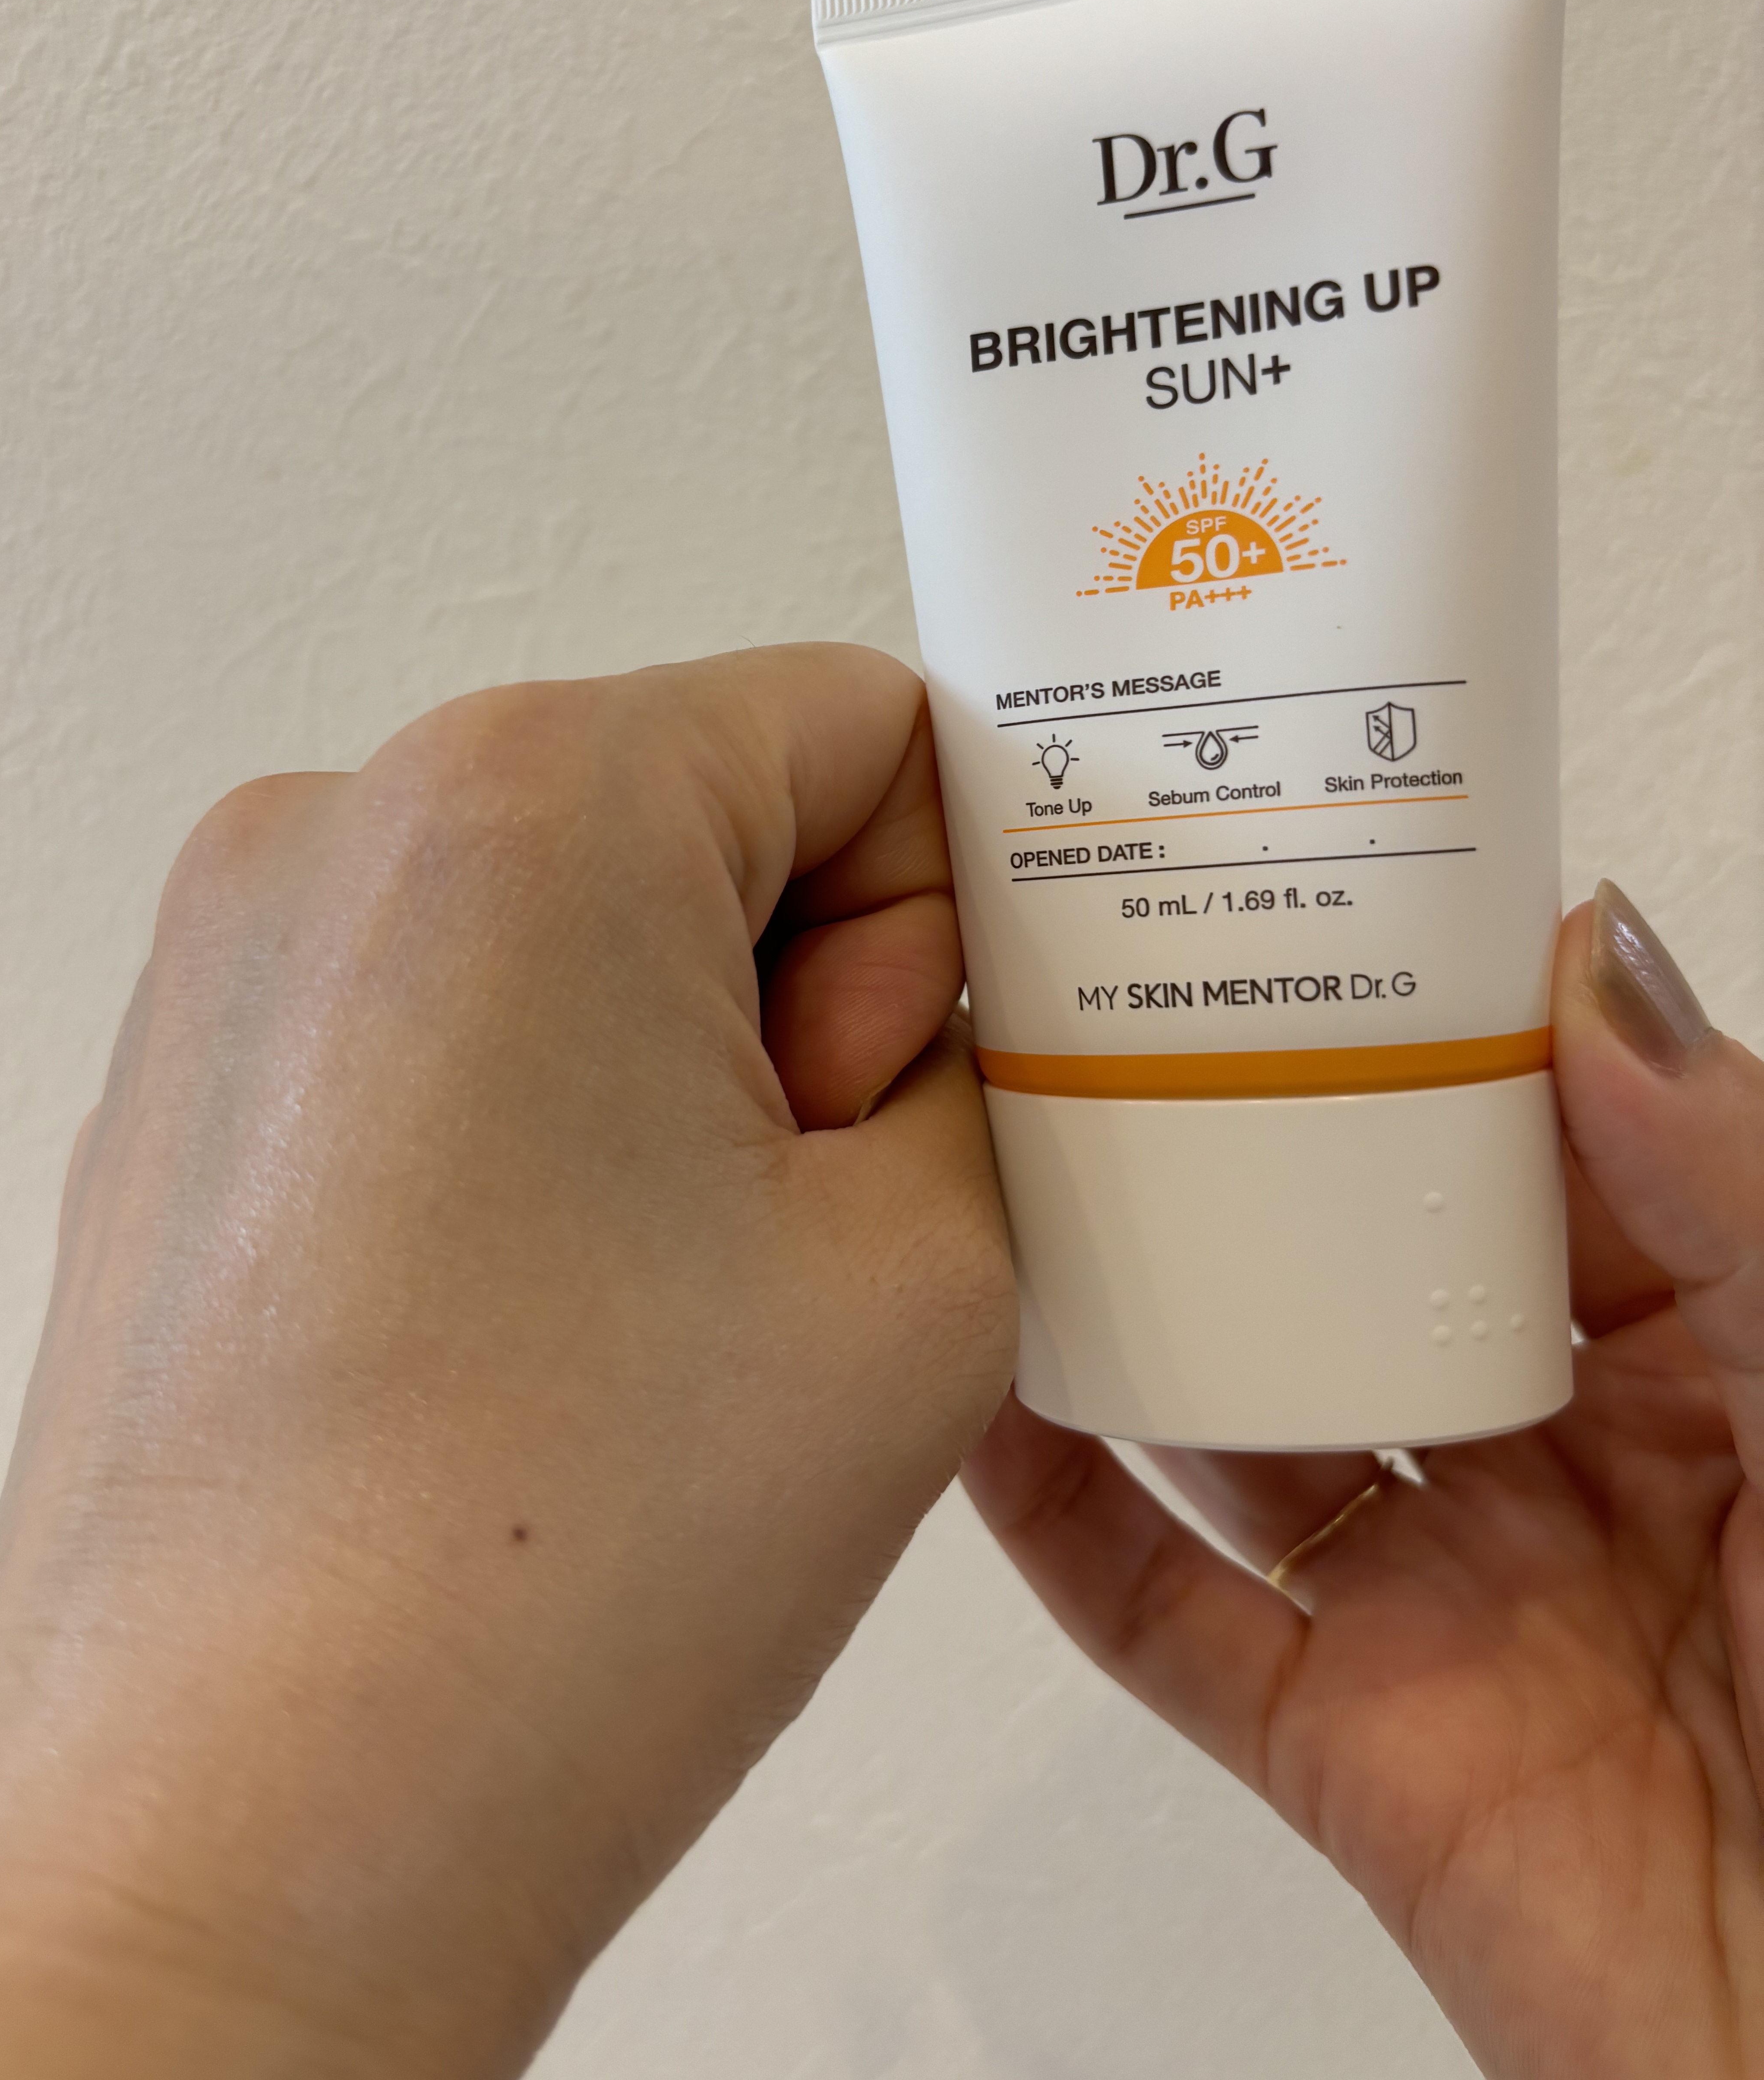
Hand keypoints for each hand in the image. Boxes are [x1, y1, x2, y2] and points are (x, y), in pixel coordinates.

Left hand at [0, 645, 1014, 2078]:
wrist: (237, 1851)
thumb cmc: (558, 1570)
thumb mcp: (931, 1266)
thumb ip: (990, 1071)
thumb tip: (935, 1018)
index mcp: (525, 799)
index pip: (862, 725)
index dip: (951, 916)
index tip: (922, 1106)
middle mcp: (338, 830)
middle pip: (707, 818)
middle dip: (809, 1004)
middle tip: (790, 1244)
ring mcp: (232, 966)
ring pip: (578, 931)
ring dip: (682, 1080)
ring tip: (659, 1316)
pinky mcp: (185, 1094)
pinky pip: (444, 1028)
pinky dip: (543, 1135)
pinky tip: (546, 1335)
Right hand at [966, 881, 1763, 2078]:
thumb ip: (1736, 1186)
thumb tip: (1601, 964)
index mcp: (1708, 1360)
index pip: (1527, 1154)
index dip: (1418, 1038)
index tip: (1305, 920)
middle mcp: (1562, 1466)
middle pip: (1361, 1270)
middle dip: (1247, 1151)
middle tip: (1111, 1013)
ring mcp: (1443, 1600)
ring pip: (1243, 1419)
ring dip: (1133, 1308)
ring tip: (1008, 1164)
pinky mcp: (1348, 1744)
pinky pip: (1167, 1612)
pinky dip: (1056, 1512)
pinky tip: (976, 1399)